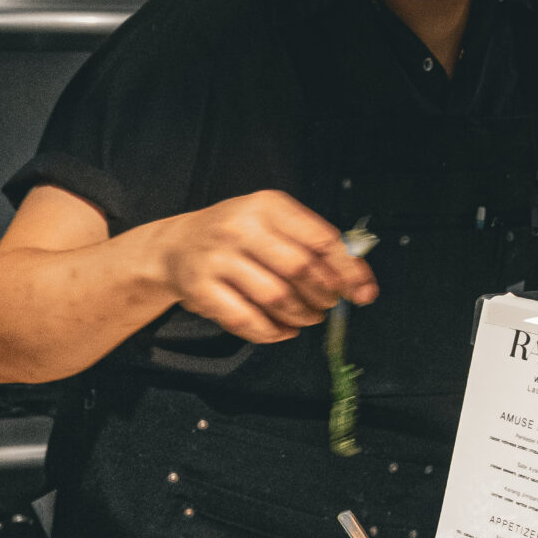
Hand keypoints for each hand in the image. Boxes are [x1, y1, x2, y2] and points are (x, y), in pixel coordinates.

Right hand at [142, 191, 379, 343]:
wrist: (174, 246)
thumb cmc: (235, 235)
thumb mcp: (269, 221)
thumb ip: (309, 241)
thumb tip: (355, 279)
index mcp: (266, 206)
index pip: (320, 239)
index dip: (348, 270)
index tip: (364, 292)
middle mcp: (240, 228)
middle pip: (300, 269)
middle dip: (324, 295)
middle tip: (329, 304)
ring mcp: (217, 259)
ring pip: (276, 297)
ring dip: (302, 315)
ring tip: (309, 318)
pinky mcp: (201, 290)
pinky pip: (247, 320)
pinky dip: (272, 332)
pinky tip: (283, 331)